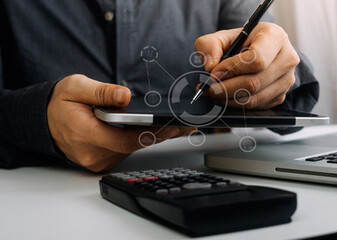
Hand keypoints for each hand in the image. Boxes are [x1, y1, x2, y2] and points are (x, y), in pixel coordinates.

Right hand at [47, 74, 192, 171]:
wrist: (43, 120)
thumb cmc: (59, 103)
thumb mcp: (76, 87)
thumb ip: (101, 92)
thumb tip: (123, 96)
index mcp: (85, 134)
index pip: (126, 140)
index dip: (152, 134)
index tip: (173, 127)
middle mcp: (92, 153)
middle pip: (134, 146)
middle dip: (159, 134)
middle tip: (184, 125)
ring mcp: (97, 161)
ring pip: (131, 150)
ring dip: (149, 137)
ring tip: (171, 124)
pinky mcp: (101, 163)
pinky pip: (125, 152)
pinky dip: (136, 140)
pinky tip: (149, 130)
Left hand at [194, 22, 299, 108]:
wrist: (262, 51)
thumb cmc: (244, 42)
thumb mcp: (224, 36)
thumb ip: (210, 45)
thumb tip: (210, 66)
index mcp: (275, 37)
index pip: (257, 59)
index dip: (233, 69)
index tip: (215, 73)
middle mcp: (287, 58)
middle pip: (255, 82)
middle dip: (227, 88)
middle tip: (209, 88)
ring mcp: (287, 79)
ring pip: (255, 97)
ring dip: (230, 99)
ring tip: (215, 93)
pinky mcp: (282, 95)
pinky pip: (258, 105)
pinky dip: (239, 104)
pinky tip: (228, 96)